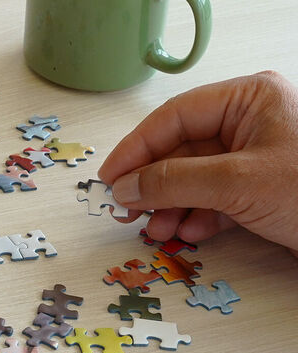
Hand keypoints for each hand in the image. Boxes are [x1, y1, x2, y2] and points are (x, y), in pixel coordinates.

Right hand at [98, 71, 297, 253]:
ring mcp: (259, 156)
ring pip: (195, 177)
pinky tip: (186, 232)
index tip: (110, 178)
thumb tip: (125, 187)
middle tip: (125, 209)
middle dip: (153, 184)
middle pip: (181, 149)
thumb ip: (173, 181)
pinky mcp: (265, 188)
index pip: (174, 117)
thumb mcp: (238, 182)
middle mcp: (253, 122)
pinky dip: (197, 216)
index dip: (135, 148)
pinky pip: (216, 197)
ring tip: (155, 229)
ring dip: (170, 205)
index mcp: (250, 99)